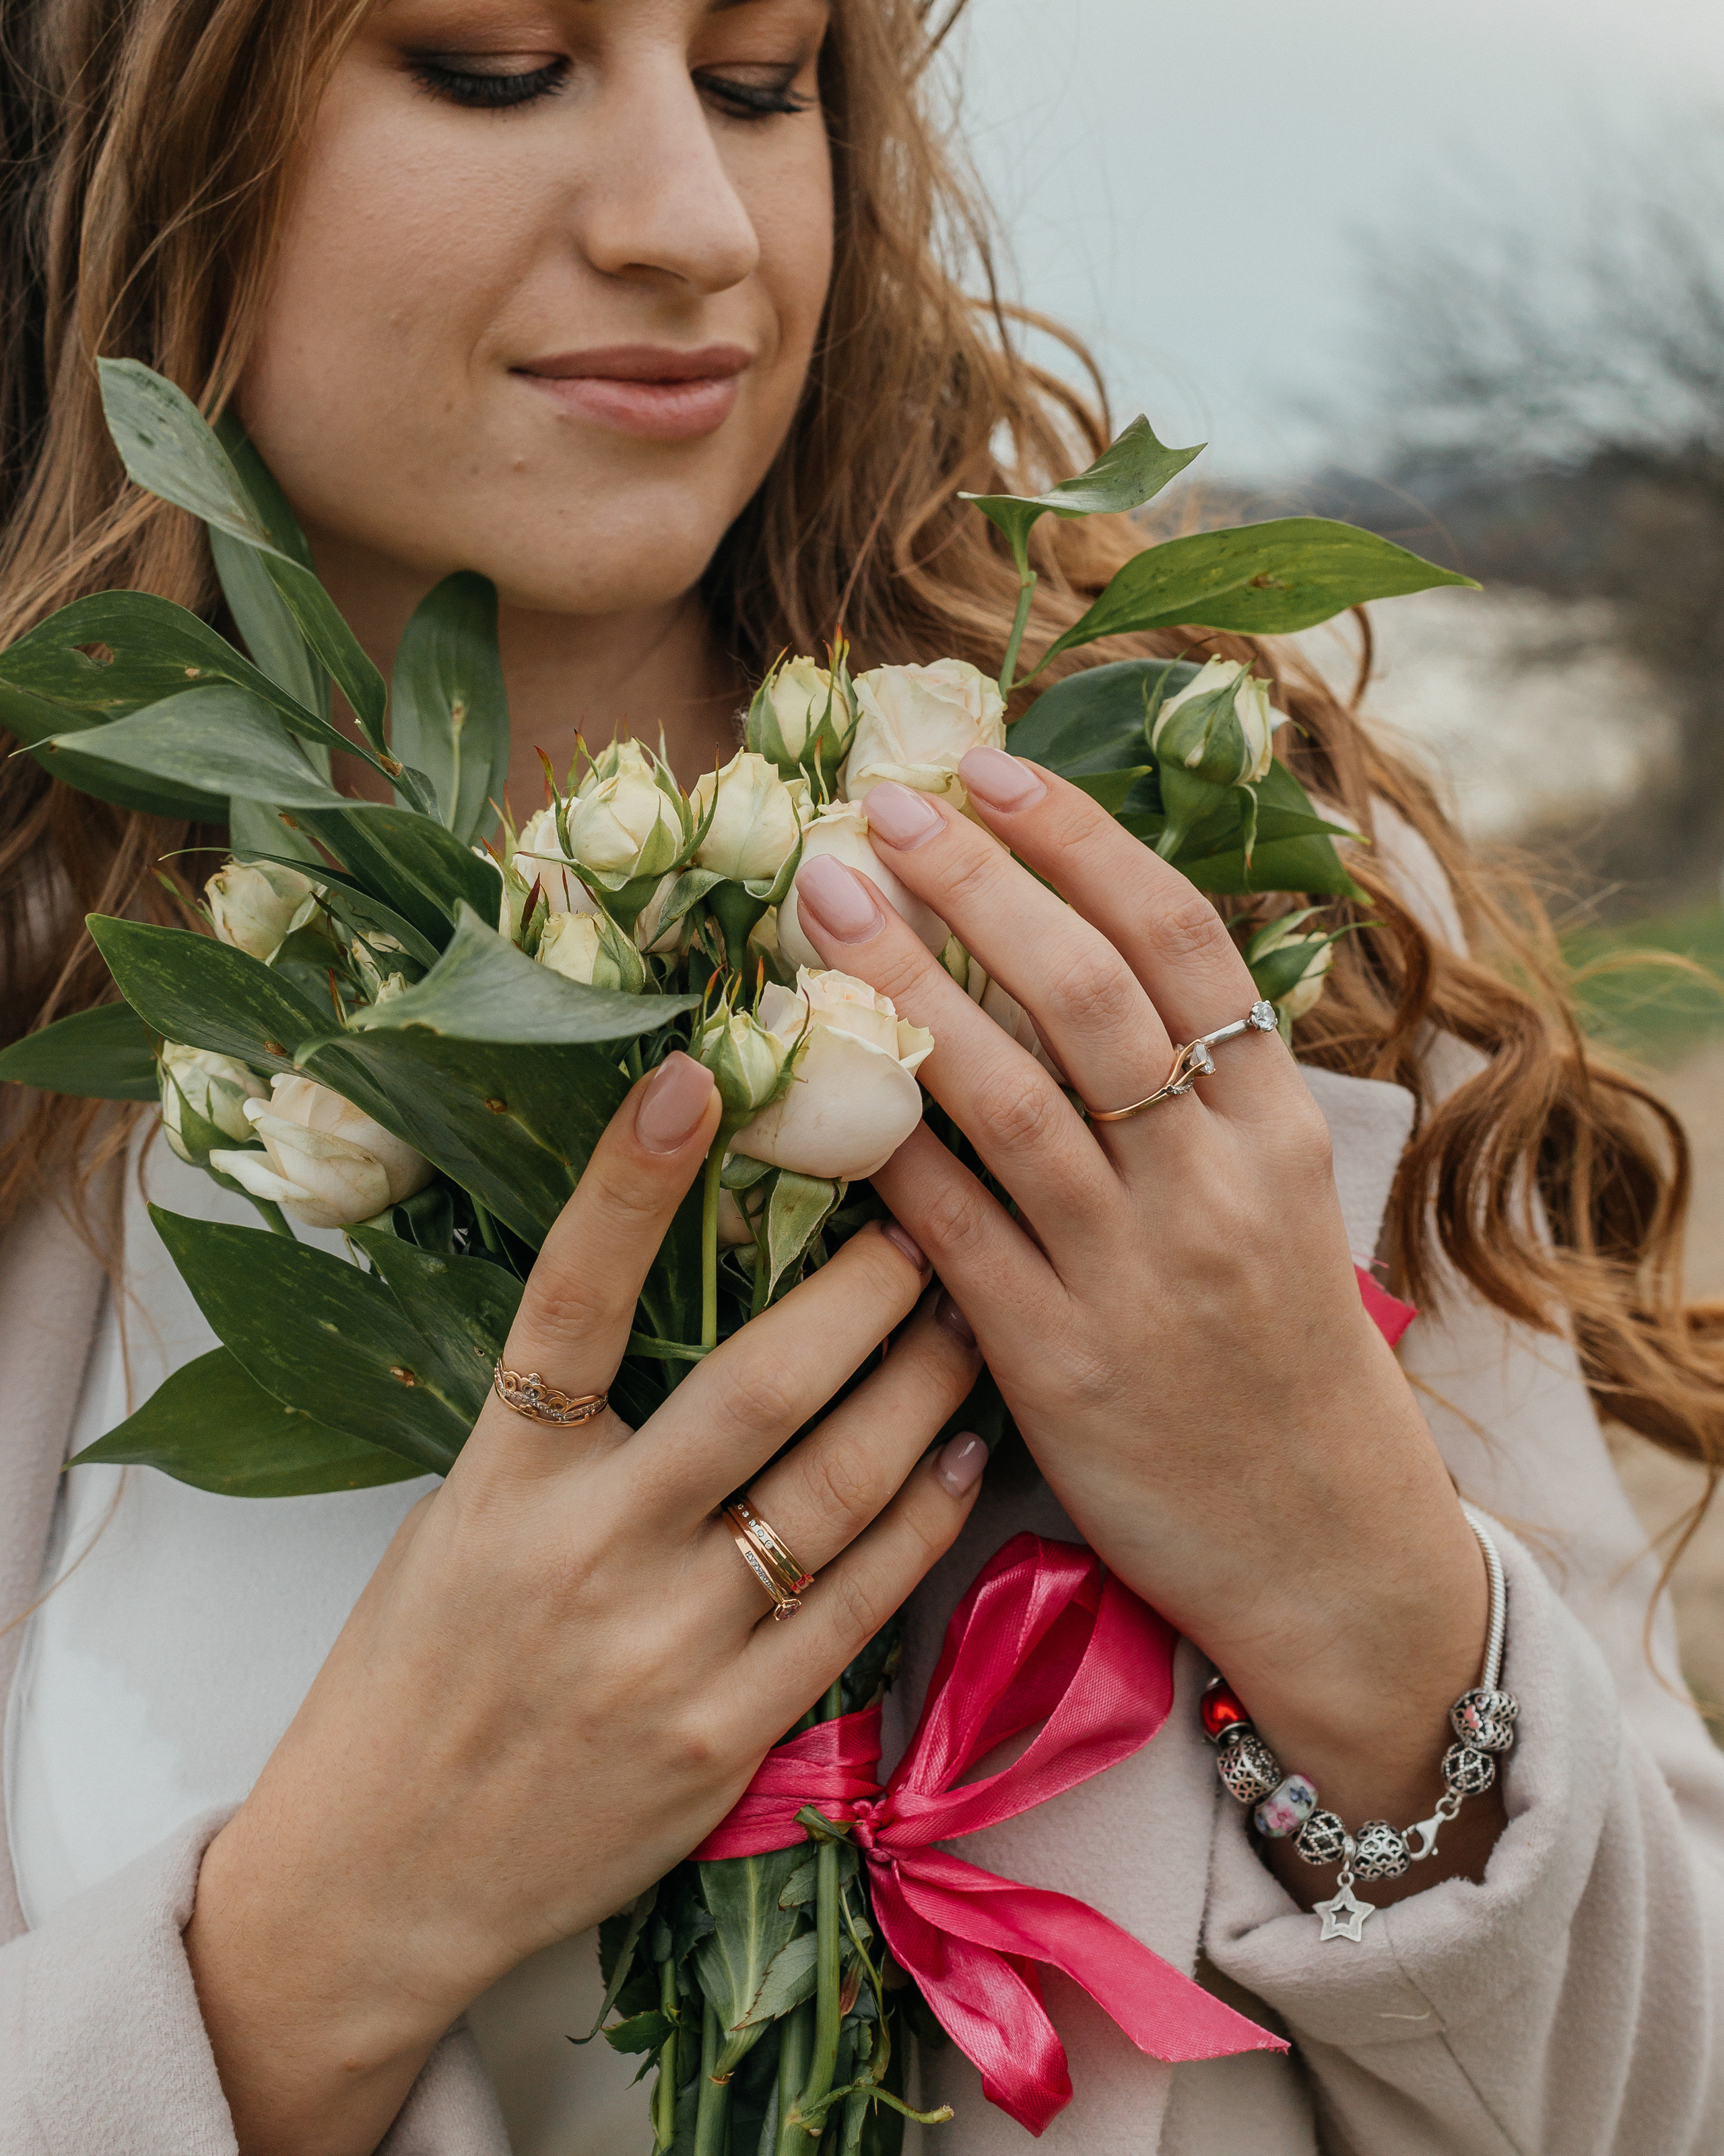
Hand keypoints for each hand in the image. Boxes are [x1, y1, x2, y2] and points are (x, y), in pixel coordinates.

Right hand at [185, 1053, 984, 2155]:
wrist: (376, 1878)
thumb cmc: (418, 1672)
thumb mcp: (462, 1519)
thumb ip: (559, 1427)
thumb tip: (670, 1296)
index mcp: (504, 1481)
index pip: (570, 1302)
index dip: (630, 1184)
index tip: (694, 1076)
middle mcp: (587, 1554)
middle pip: (756, 1391)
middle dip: (862, 1290)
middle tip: (930, 1206)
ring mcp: (665, 1653)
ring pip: (834, 1491)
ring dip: (921, 1388)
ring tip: (974, 1311)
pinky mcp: (726, 1738)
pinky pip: (855, 1605)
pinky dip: (920, 1518)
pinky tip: (961, 1454)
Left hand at [790, 753, 1499, 1899]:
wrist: (1328, 1547)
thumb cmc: (1284, 1353)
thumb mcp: (1281, 1201)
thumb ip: (1196, 1087)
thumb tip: (1067, 941)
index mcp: (1277, 1128)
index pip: (1183, 943)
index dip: (1080, 840)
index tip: (988, 768)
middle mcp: (1214, 1184)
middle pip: (1086, 993)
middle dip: (975, 883)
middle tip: (875, 806)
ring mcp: (1135, 1274)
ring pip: (1006, 1094)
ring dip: (904, 985)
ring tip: (822, 902)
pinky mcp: (1056, 1366)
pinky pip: (947, 1229)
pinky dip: (880, 1146)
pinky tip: (809, 1079)